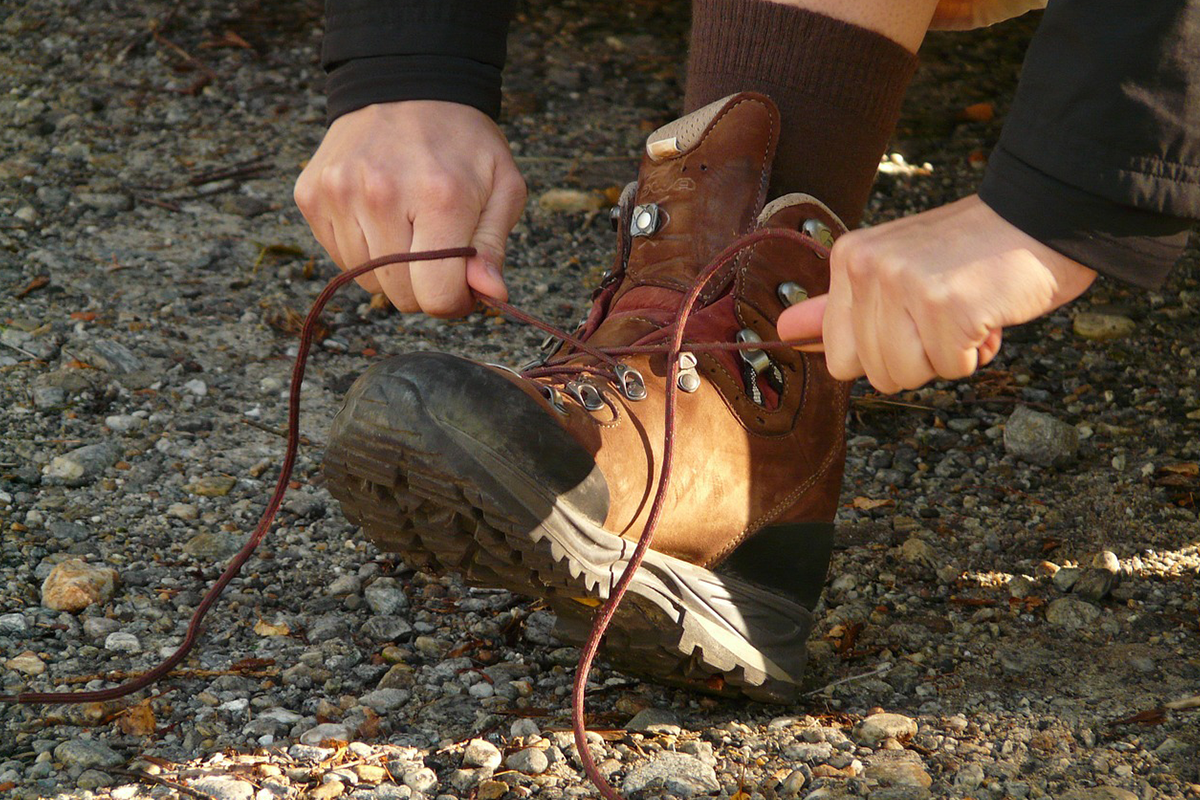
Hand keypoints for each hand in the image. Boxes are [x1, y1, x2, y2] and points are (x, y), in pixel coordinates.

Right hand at [294, 100, 526, 315]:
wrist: (408, 85)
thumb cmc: (463, 143)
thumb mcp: (503, 186)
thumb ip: (494, 246)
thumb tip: (490, 295)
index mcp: (439, 197)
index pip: (435, 294)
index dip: (454, 302)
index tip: (463, 286)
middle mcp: (381, 195)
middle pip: (400, 295)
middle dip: (424, 286)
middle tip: (437, 249)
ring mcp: (339, 193)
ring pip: (368, 281)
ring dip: (392, 269)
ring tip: (408, 226)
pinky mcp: (311, 194)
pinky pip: (340, 257)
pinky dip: (363, 250)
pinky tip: (380, 216)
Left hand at [777, 195, 1096, 393]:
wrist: (1043, 216)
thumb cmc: (972, 252)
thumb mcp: (895, 270)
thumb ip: (839, 307)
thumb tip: (783, 333)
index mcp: (850, 259)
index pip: (840, 357)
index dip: (885, 352)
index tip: (913, 316)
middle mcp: (868, 267)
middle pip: (876, 372)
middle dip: (919, 356)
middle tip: (946, 309)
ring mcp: (904, 284)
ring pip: (908, 375)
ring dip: (947, 356)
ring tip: (965, 310)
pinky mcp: (945, 304)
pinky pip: (953, 368)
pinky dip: (978, 351)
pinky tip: (988, 311)